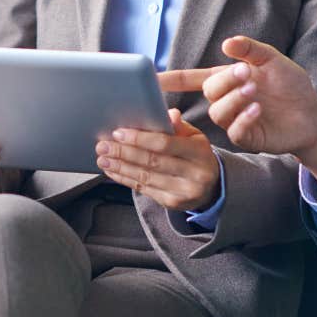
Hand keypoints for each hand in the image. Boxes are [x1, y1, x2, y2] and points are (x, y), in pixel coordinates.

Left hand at [95, 108, 219, 211]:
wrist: (213, 186)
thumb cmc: (197, 155)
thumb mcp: (194, 137)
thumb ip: (178, 126)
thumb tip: (168, 113)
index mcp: (200, 153)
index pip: (165, 144)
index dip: (140, 139)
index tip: (118, 133)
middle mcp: (194, 174)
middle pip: (152, 161)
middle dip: (123, 152)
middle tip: (102, 145)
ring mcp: (183, 192)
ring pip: (145, 177)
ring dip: (120, 167)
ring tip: (103, 158)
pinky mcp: (173, 203)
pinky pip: (144, 189)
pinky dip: (125, 179)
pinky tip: (113, 171)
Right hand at [158, 36, 316, 185]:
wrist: (312, 113)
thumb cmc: (291, 85)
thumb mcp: (272, 60)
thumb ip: (250, 49)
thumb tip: (227, 43)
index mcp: (226, 80)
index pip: (192, 79)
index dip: (172, 80)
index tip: (151, 79)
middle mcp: (226, 100)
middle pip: (209, 92)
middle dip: (224, 81)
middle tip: (245, 72)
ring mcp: (234, 120)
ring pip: (218, 111)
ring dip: (233, 99)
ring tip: (253, 90)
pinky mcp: (247, 137)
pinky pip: (234, 130)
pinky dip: (243, 119)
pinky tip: (258, 110)